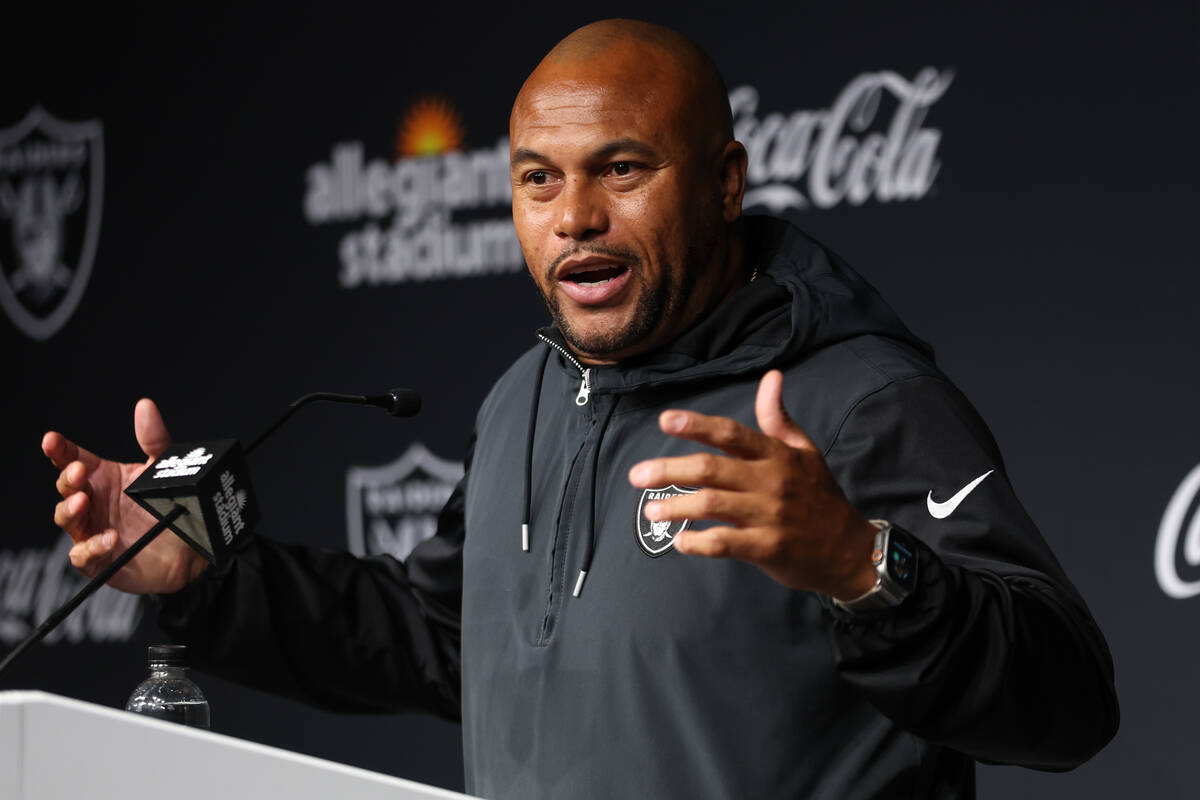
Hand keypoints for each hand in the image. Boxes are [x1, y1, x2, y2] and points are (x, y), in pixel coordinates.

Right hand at [42, 399, 208, 594]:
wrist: (192, 548)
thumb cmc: (170, 506)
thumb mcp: (163, 470)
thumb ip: (154, 440)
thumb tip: (145, 406)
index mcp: (103, 478)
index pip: (73, 459)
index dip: (60, 450)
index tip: (52, 440)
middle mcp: (93, 502)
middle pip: (66, 487)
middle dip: (68, 478)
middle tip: (78, 472)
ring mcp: (92, 530)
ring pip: (66, 519)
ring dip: (70, 510)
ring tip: (82, 502)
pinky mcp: (100, 559)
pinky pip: (84, 555)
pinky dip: (92, 547)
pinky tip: (108, 538)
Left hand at [628, 370, 877, 599]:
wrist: (849, 549)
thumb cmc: (819, 496)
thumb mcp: (805, 451)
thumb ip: (778, 418)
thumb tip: (771, 377)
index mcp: (777, 455)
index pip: (731, 434)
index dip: (697, 425)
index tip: (665, 421)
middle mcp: (771, 482)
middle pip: (711, 470)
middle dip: (669, 471)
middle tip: (637, 475)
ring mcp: (769, 516)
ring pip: (712, 506)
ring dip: (675, 507)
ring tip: (650, 510)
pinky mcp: (768, 548)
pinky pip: (724, 544)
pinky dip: (697, 543)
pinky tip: (680, 541)